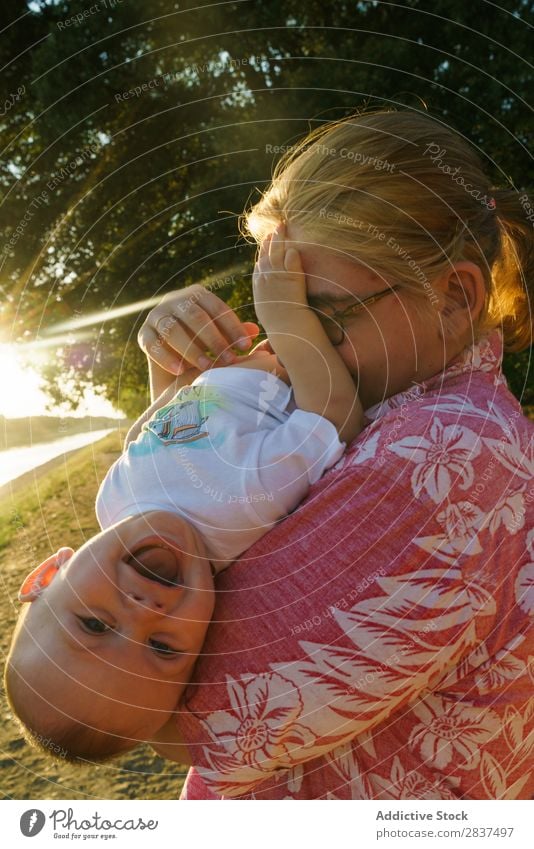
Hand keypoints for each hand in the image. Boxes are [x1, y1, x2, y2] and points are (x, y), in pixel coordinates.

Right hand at [138, 284, 259, 373]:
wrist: (173, 359)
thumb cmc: (204, 343)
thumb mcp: (220, 337)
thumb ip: (234, 333)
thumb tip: (254, 330)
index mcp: (197, 295)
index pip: (217, 308)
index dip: (233, 327)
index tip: (246, 346)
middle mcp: (174, 301)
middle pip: (195, 317)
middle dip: (214, 340)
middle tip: (229, 360)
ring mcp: (156, 316)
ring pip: (172, 330)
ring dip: (192, 349)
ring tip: (208, 366)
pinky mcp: (144, 334)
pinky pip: (153, 345)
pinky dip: (167, 358)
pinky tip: (180, 370)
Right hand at [252, 223, 308, 333]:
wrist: (288, 330)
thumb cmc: (281, 328)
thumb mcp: (268, 313)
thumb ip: (268, 301)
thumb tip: (268, 299)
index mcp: (259, 288)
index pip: (259, 265)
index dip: (262, 253)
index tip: (265, 243)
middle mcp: (266, 280)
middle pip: (267, 255)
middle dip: (270, 241)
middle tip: (274, 228)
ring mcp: (278, 278)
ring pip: (278, 253)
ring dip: (280, 239)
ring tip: (282, 226)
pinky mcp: (292, 278)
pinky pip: (291, 260)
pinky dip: (292, 252)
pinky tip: (295, 245)